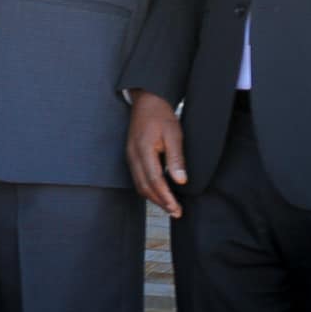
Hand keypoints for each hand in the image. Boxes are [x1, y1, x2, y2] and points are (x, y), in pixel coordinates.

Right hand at [126, 92, 186, 216]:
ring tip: (169, 206)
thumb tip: (180, 181)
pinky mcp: (131, 155)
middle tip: (176, 212)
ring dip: (154, 197)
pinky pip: (138, 177)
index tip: (176, 208)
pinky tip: (160, 192)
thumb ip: (176, 158)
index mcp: (143, 149)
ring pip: (139, 184)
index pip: (154, 180)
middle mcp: (133, 155)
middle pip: (144, 186)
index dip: (165, 197)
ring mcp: (130, 155)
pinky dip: (149, 188)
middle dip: (160, 202)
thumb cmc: (161, 115)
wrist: (146, 100)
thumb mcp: (174, 134)